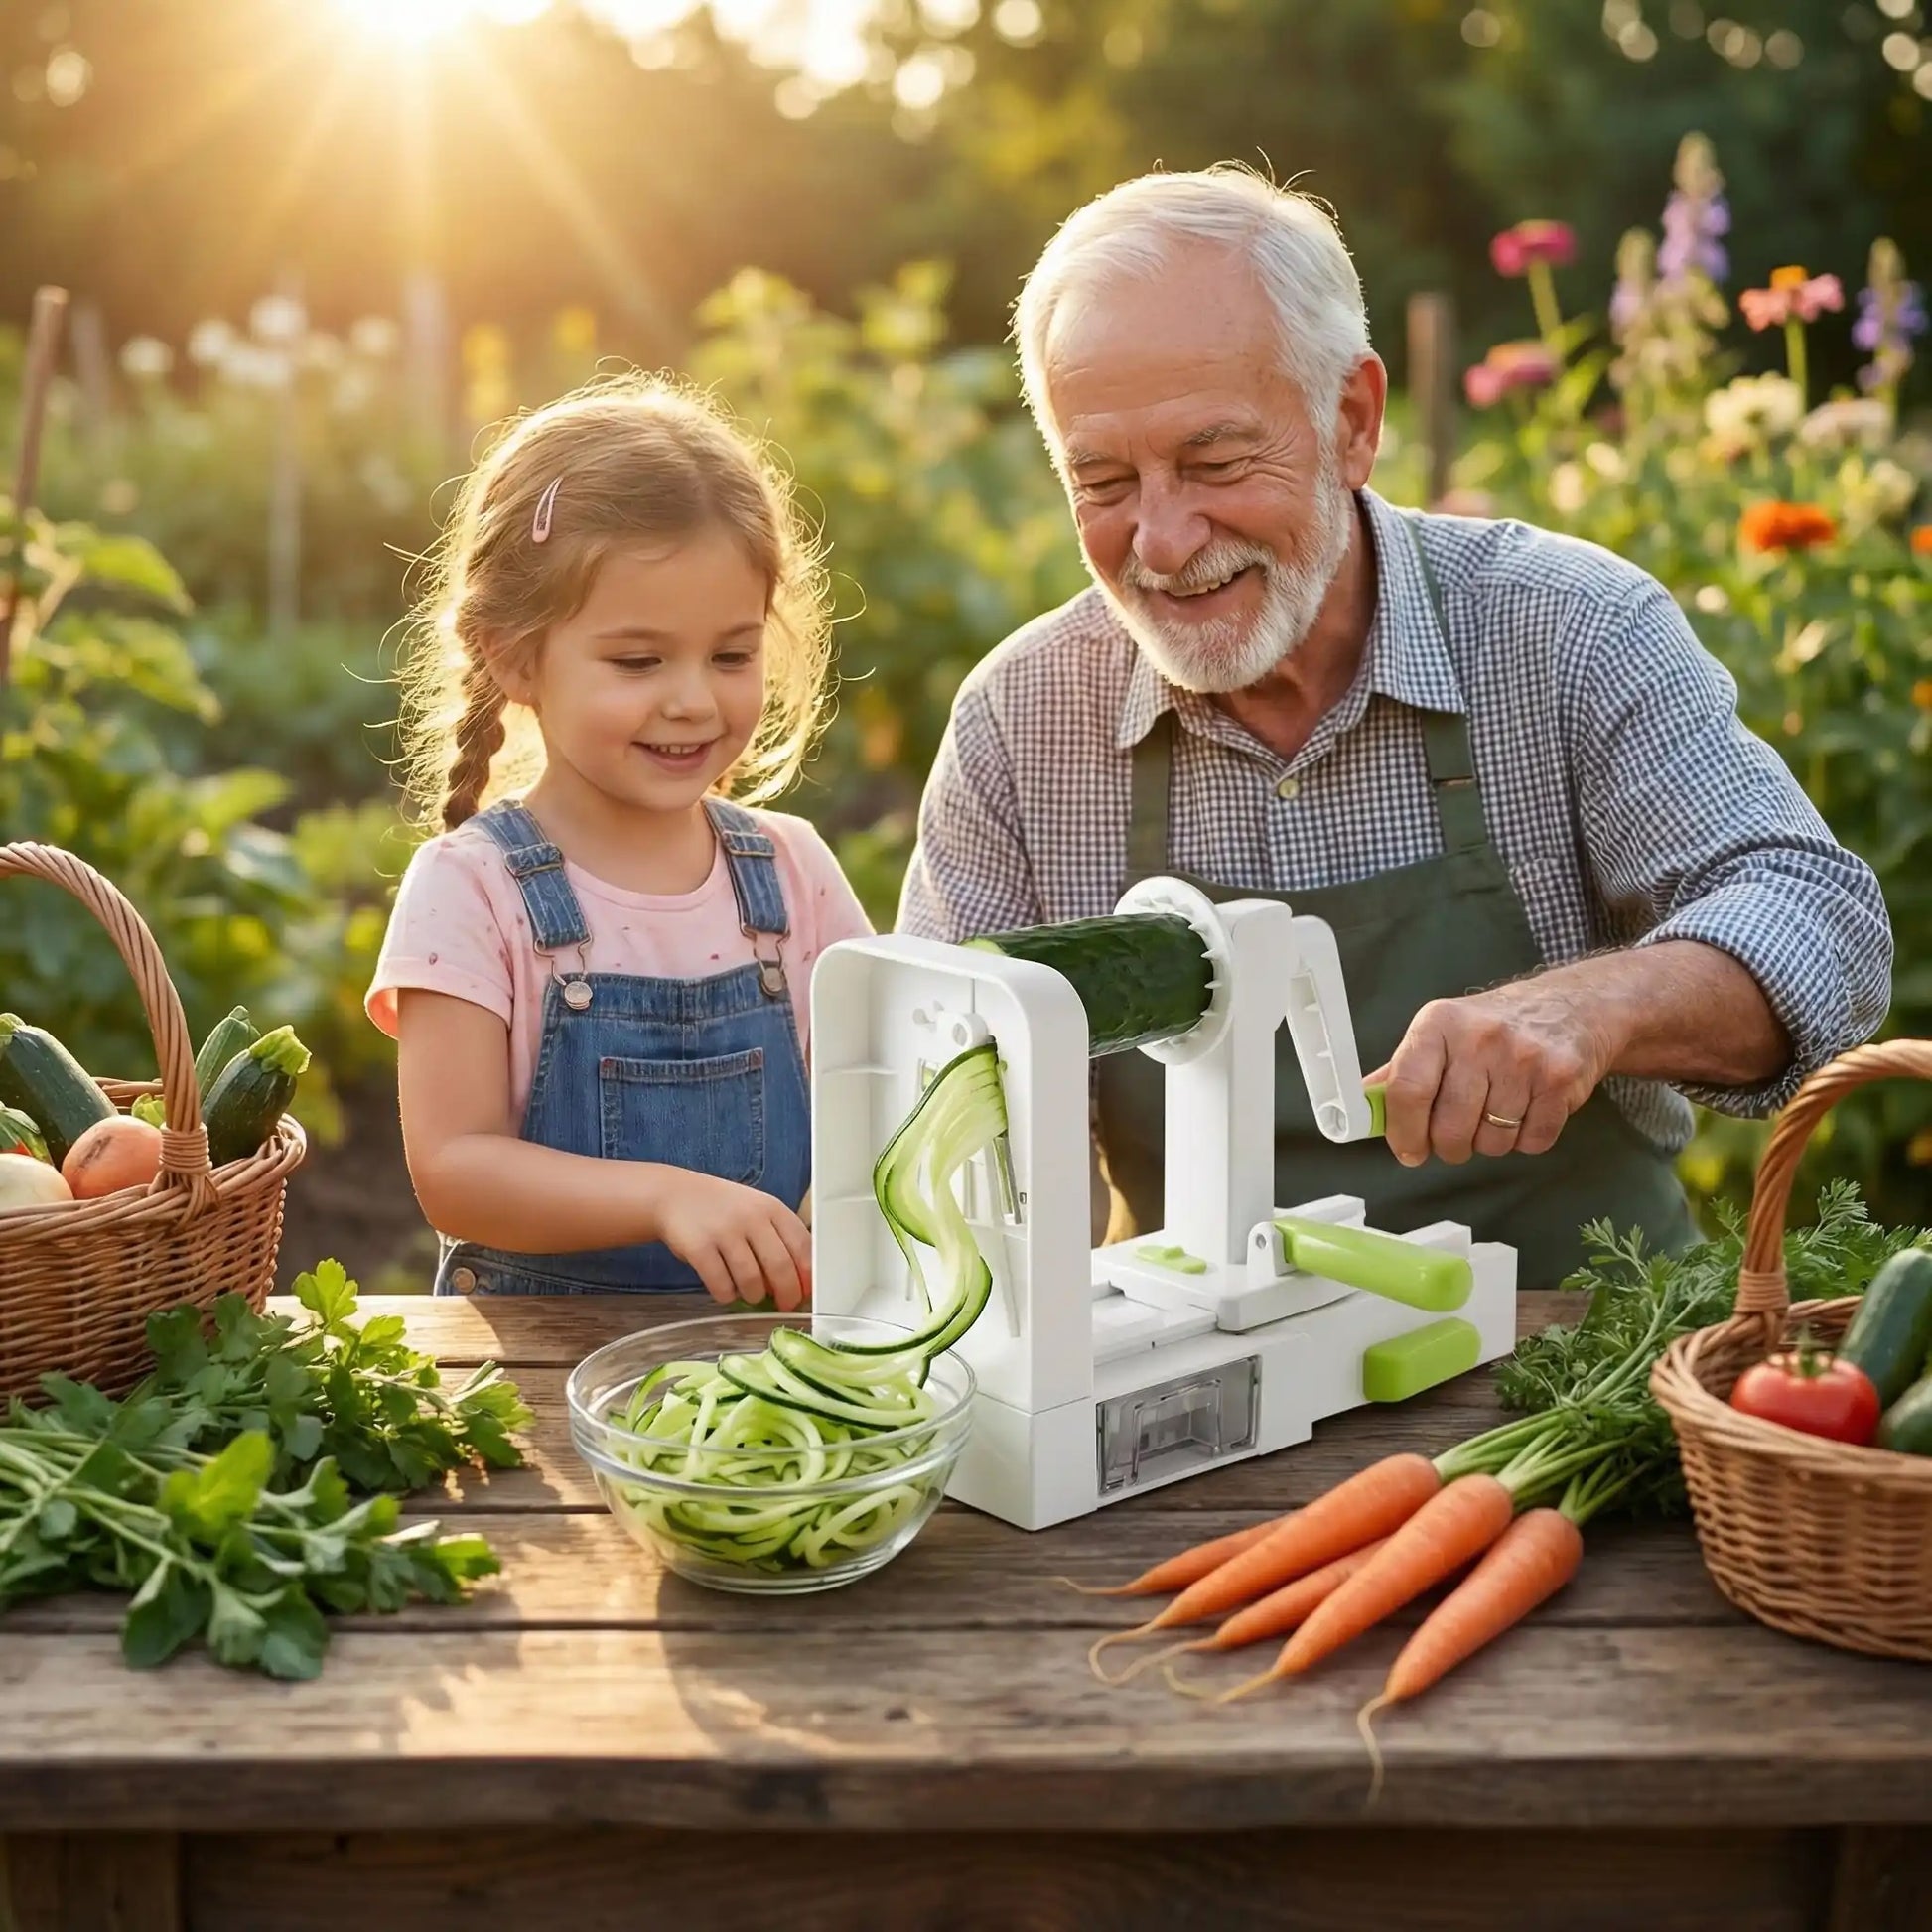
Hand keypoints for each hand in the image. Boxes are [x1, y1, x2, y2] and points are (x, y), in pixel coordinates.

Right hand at [653, 1174, 813, 1311]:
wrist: (673, 1195)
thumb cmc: (722, 1209)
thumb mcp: (756, 1210)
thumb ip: (778, 1238)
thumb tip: (800, 1281)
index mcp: (771, 1208)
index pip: (802, 1245)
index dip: (808, 1275)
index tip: (807, 1292)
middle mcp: (751, 1217)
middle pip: (781, 1267)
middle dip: (787, 1294)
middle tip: (784, 1305)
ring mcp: (724, 1232)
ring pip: (752, 1281)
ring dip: (755, 1296)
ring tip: (750, 1294)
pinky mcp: (699, 1248)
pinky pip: (721, 1286)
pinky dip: (727, 1295)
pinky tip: (725, 1289)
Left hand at [1365, 977, 1615, 1167]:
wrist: (1573, 1006)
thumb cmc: (1495, 1026)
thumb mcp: (1441, 1032)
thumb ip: (1402, 1072)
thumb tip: (1362, 1108)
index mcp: (1438, 1024)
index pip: (1407, 1089)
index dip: (1403, 1131)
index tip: (1408, 1150)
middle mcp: (1479, 1038)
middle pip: (1450, 1127)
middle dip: (1449, 1146)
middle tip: (1455, 1137)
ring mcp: (1523, 1058)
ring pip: (1492, 1141)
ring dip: (1489, 1142)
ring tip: (1495, 1114)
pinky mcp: (1560, 1080)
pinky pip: (1532, 1142)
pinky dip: (1525, 1140)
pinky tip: (1526, 1112)